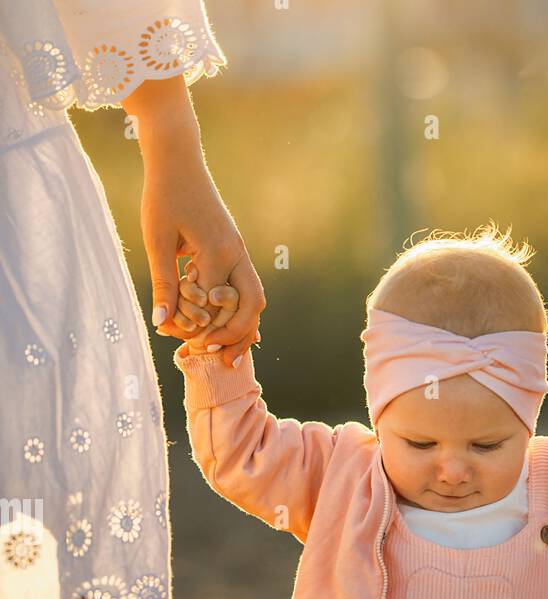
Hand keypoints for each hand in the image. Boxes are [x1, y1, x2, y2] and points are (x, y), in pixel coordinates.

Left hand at [125, 77, 265, 366]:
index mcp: (217, 250)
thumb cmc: (163, 195)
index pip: (215, 304)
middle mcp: (236, 252)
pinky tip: (225, 325)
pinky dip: (239, 310)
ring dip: (242, 325)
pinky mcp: (235, 249)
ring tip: (225, 349)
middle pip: (251, 306)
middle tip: (214, 354)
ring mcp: (239, 250)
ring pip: (255, 298)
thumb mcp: (157, 240)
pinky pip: (246, 287)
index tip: (176, 338)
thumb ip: (163, 283)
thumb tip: (161, 323)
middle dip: (235, 334)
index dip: (197, 325)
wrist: (178, 160)